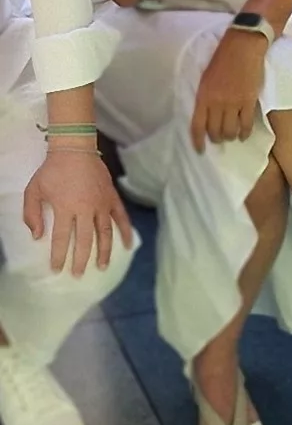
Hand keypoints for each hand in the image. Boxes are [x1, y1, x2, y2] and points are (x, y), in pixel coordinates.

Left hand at [22, 146, 132, 274]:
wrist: (75, 149)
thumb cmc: (52, 171)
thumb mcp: (33, 191)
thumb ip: (32, 214)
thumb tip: (37, 237)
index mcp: (66, 208)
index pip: (62, 238)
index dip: (59, 256)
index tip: (57, 269)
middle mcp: (86, 209)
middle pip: (85, 240)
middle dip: (81, 259)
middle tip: (78, 274)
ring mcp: (101, 204)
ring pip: (105, 232)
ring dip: (104, 251)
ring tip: (102, 266)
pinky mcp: (112, 198)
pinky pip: (121, 217)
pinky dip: (125, 231)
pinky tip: (126, 245)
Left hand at [190, 28, 266, 149]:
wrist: (243, 48)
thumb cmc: (222, 60)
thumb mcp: (205, 79)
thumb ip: (205, 97)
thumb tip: (206, 114)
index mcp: (203, 97)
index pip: (197, 126)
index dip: (198, 141)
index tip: (200, 150)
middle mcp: (217, 103)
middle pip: (215, 130)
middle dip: (217, 138)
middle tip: (219, 138)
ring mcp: (234, 103)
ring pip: (230, 130)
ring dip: (230, 136)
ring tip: (232, 136)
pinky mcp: (249, 101)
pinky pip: (246, 123)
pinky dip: (245, 132)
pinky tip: (244, 135)